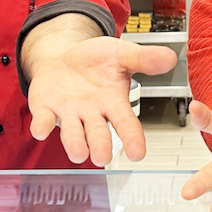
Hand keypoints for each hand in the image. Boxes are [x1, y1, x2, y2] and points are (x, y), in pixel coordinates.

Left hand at [27, 37, 176, 165]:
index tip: (138, 154)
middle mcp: (92, 114)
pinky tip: (41, 130)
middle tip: (102, 157)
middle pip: (98, 133)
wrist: (65, 57)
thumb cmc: (96, 61)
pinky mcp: (46, 108)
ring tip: (78, 154)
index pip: (126, 123)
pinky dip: (42, 125)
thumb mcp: (121, 54)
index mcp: (113, 103)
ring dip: (74, 144)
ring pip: (72, 133)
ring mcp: (68, 114)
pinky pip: (43, 119)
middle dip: (100, 145)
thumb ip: (144, 58)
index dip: (133, 138)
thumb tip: (171, 58)